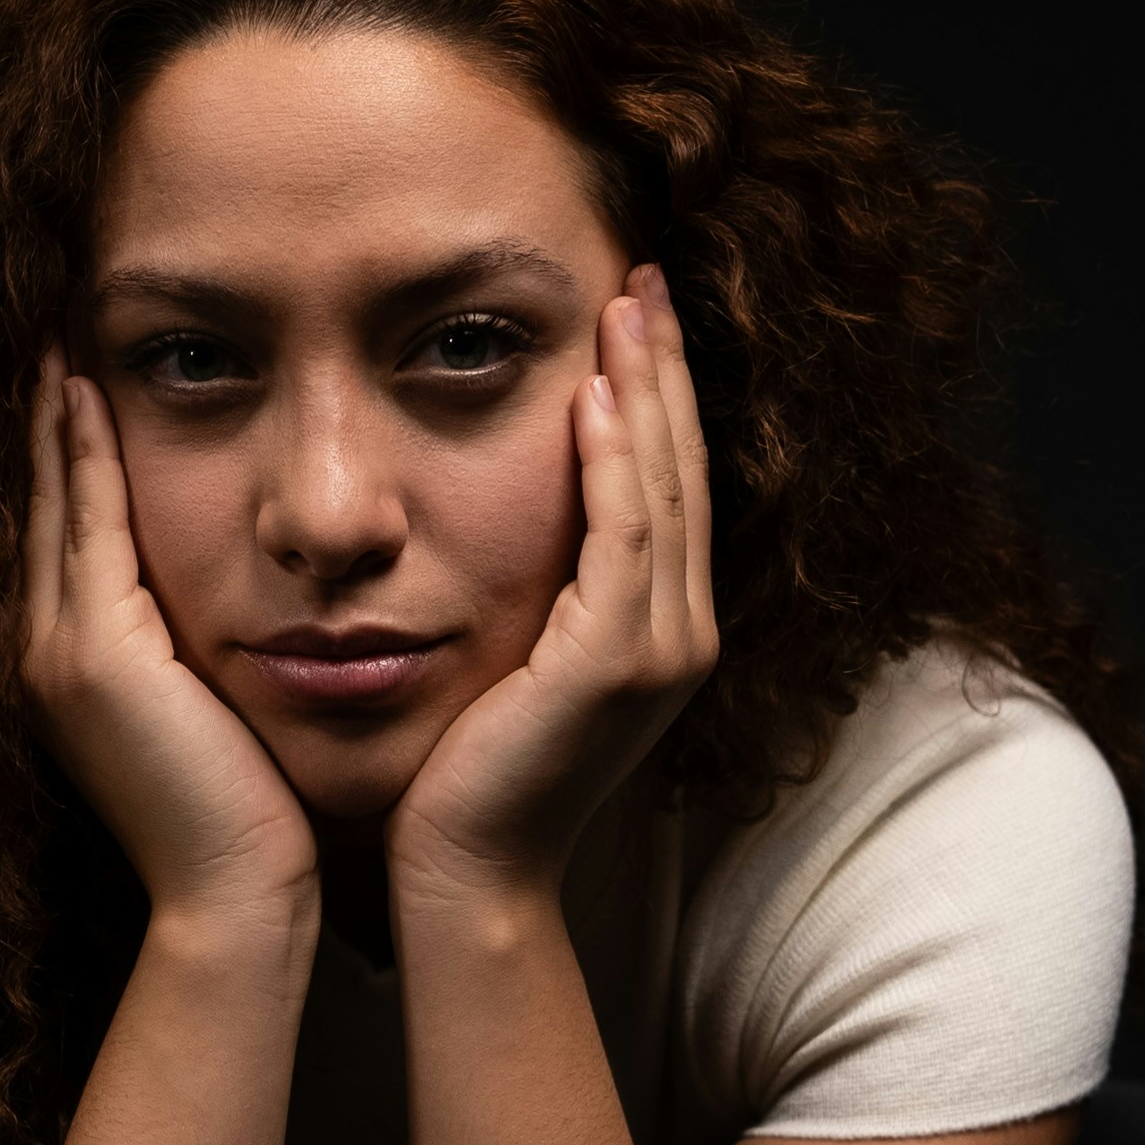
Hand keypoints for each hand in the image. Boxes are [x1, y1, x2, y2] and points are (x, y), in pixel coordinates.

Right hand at [22, 351, 320, 921]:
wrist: (238, 900)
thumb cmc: (254, 820)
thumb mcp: (220, 715)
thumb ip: (204, 654)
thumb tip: (240, 604)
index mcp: (79, 669)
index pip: (66, 535)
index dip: (59, 457)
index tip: (71, 376)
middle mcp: (48, 654)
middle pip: (38, 506)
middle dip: (41, 421)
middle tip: (45, 329)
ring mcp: (61, 654)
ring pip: (48, 503)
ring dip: (49, 417)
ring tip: (54, 337)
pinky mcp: (94, 655)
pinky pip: (83, 525)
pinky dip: (78, 454)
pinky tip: (82, 388)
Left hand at [389, 266, 719, 903]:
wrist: (462, 873)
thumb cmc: (461, 774)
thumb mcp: (509, 657)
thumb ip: (533, 588)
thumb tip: (499, 513)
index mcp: (657, 630)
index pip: (668, 485)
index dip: (658, 393)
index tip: (631, 309)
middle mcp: (680, 634)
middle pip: (683, 468)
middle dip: (665, 366)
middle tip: (642, 271)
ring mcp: (660, 650)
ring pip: (664, 488)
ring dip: (648, 388)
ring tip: (626, 302)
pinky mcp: (617, 662)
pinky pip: (627, 536)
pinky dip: (613, 461)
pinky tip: (593, 394)